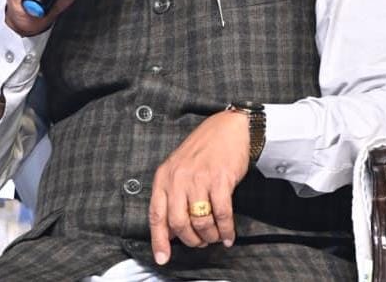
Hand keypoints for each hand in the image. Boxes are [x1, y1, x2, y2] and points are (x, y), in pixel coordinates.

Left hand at [149, 110, 249, 264]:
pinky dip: (225, 230)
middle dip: (190, 240)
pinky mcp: (220, 180)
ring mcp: (199, 178)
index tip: (163, 258)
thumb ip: (172, 195)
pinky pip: (221, 214)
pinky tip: (228, 235)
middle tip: (200, 242)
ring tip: (215, 237)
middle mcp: (179, 178)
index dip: (159, 239)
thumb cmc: (204, 149)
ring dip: (209, 236)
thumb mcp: (179, 168)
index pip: (157, 214)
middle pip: (178, 223)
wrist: (229, 128)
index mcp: (165, 176)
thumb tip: (171, 229)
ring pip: (200, 221)